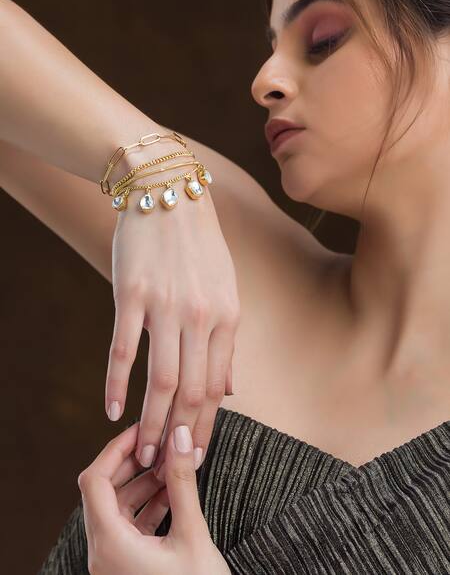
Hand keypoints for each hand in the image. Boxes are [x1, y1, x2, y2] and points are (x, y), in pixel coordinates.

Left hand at [78, 420, 231, 574]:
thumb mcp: (193, 534)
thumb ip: (182, 483)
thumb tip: (179, 436)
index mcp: (110, 544)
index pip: (94, 481)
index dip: (114, 449)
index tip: (141, 430)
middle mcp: (103, 552)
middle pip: (103, 491)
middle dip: (132, 463)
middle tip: (160, 442)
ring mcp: (114, 561)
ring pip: (117, 507)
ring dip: (142, 483)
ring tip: (172, 465)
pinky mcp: (127, 566)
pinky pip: (129, 525)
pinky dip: (147, 504)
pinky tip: (172, 491)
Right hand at [105, 183, 239, 476]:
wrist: (167, 194)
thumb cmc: (198, 246)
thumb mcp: (226, 289)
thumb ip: (227, 341)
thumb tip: (230, 390)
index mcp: (227, 317)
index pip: (218, 387)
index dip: (207, 426)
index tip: (196, 454)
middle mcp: (200, 316)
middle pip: (191, 391)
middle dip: (180, 435)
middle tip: (168, 467)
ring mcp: (165, 306)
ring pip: (160, 380)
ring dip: (152, 423)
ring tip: (144, 450)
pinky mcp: (131, 295)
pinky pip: (123, 349)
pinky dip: (116, 384)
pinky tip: (111, 410)